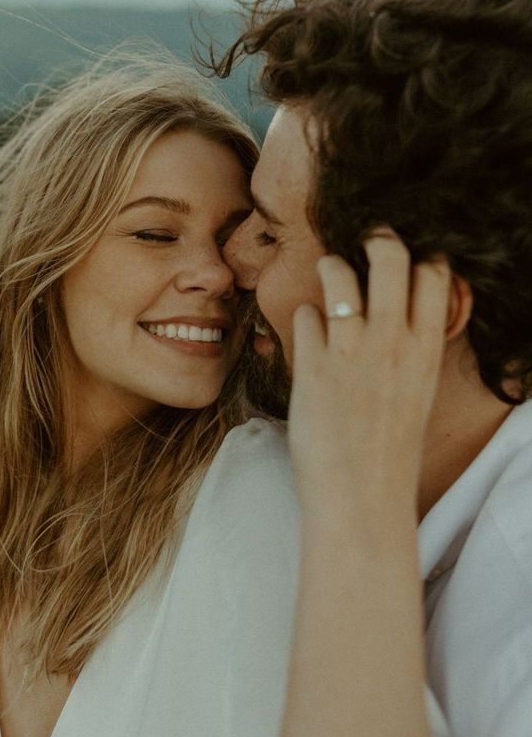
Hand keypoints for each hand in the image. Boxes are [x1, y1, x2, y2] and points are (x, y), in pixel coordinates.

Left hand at [286, 230, 450, 520]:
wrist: (361, 500)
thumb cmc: (388, 448)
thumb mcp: (417, 390)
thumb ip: (410, 346)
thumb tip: (396, 308)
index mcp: (426, 349)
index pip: (433, 272)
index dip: (417, 255)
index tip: (402, 258)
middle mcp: (392, 343)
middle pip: (390, 254)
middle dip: (375, 237)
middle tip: (363, 242)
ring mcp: (351, 352)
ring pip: (338, 272)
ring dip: (330, 268)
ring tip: (329, 282)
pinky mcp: (312, 366)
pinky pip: (304, 313)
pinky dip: (303, 318)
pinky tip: (309, 337)